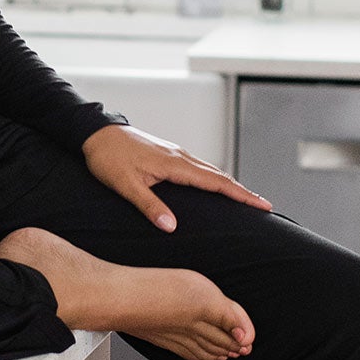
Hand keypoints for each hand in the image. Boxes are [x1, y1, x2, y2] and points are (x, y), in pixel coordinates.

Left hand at [81, 124, 271, 231]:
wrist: (95, 133)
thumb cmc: (108, 158)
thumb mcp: (125, 185)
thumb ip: (148, 205)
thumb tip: (171, 227)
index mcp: (174, 164)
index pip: (216, 182)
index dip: (240, 194)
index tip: (262, 205)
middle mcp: (180, 156)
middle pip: (219, 175)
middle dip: (242, 191)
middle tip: (264, 206)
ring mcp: (175, 153)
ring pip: (210, 170)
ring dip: (229, 184)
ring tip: (245, 198)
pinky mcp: (168, 154)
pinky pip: (198, 167)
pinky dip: (213, 177)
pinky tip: (213, 185)